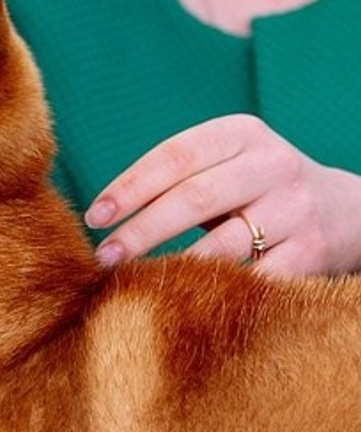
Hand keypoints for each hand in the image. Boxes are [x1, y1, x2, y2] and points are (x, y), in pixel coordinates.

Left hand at [85, 113, 360, 275]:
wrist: (349, 211)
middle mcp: (270, 164)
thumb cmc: (259, 188)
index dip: (130, 187)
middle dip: (142, 230)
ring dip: (174, 264)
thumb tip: (106, 212)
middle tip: (103, 255)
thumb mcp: (228, 163)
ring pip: (224, 241)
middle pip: (193, 197)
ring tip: (134, 279)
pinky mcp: (315, 250)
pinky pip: (258, 276)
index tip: (95, 216)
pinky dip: (219, 288)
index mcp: (240, 133)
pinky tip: (189, 298)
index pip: (173, 156)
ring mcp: (295, 207)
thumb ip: (180, 176)